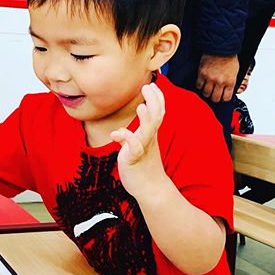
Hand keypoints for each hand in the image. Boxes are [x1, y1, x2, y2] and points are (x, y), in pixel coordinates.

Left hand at [110, 83, 165, 198]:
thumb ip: (132, 137)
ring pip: (147, 132)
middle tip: (147, 87)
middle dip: (154, 101)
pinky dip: (127, 140)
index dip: (157, 98)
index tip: (152, 85)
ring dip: (145, 119)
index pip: (158, 112)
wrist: (151, 190)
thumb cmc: (143, 167)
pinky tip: (116, 134)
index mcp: (151, 134)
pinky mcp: (134, 160)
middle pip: (157, 117)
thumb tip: (119, 132)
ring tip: (141, 107)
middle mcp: (149, 139)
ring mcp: (143, 149)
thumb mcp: (139, 148)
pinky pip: (133, 149)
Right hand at [196, 54, 238, 102]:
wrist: (221, 47)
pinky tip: (202, 82)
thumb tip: (228, 91)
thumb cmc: (229, 57)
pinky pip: (198, 86)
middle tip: (213, 94)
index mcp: (230, 82)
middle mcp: (220, 82)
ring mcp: (210, 78)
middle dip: (214, 97)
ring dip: (206, 92)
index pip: (226, 98)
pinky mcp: (202, 74)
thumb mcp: (235, 72)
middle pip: (215, 98)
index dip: (223, 98)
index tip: (222, 96)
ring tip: (207, 88)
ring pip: (206, 94)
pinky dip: (200, 85)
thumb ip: (231, 83)